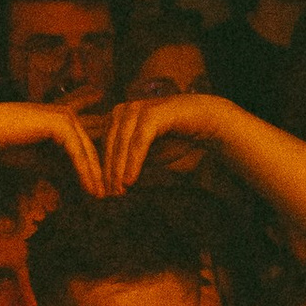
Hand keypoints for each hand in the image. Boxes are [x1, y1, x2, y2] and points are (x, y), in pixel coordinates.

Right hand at [0, 103, 106, 198]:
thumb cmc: (13, 147)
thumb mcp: (44, 162)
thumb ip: (63, 170)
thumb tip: (82, 188)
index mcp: (66, 122)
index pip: (88, 147)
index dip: (96, 169)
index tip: (101, 192)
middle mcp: (69, 116)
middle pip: (92, 149)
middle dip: (101, 174)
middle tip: (108, 197)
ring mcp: (67, 117)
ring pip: (88, 151)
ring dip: (95, 175)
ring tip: (100, 197)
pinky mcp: (62, 123)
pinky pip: (78, 151)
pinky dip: (85, 171)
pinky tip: (90, 188)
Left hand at [102, 89, 228, 196]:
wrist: (204, 121)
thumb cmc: (174, 138)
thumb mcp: (147, 154)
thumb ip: (130, 164)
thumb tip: (114, 185)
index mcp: (118, 117)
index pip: (104, 146)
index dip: (102, 171)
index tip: (101, 194)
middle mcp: (124, 110)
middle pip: (110, 145)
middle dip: (108, 173)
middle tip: (108, 196)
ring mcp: (137, 109)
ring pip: (122, 144)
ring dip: (119, 170)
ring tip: (119, 192)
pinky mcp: (152, 113)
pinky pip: (139, 141)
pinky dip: (133, 162)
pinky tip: (130, 181)